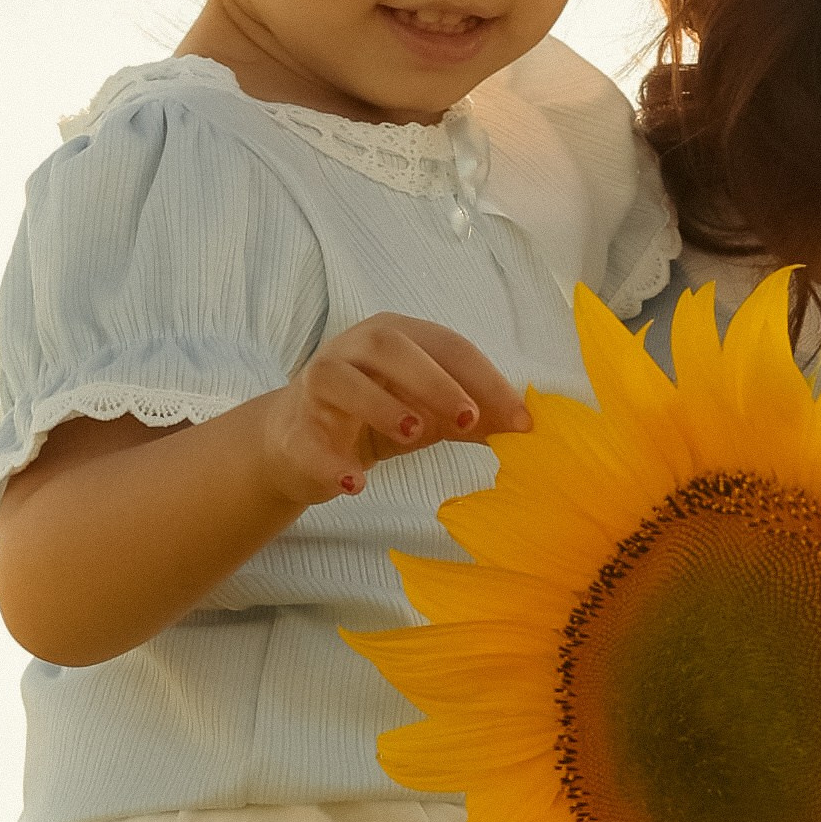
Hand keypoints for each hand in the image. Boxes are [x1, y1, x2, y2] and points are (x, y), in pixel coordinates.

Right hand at [260, 315, 530, 504]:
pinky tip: (356, 484)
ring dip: (380, 404)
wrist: (299, 442)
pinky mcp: (293, 428)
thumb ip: (473, 416)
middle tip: (469, 419)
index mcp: (397, 336)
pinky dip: (331, 462)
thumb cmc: (375, 415)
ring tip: (414, 434)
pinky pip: (307, 439)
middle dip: (433, 380)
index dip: (485, 380)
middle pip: (390, 346)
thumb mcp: (431, 411)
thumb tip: (526, 426)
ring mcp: (317, 384)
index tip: (520, 421)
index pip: (447, 346)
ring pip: (341, 379)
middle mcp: (353, 349)